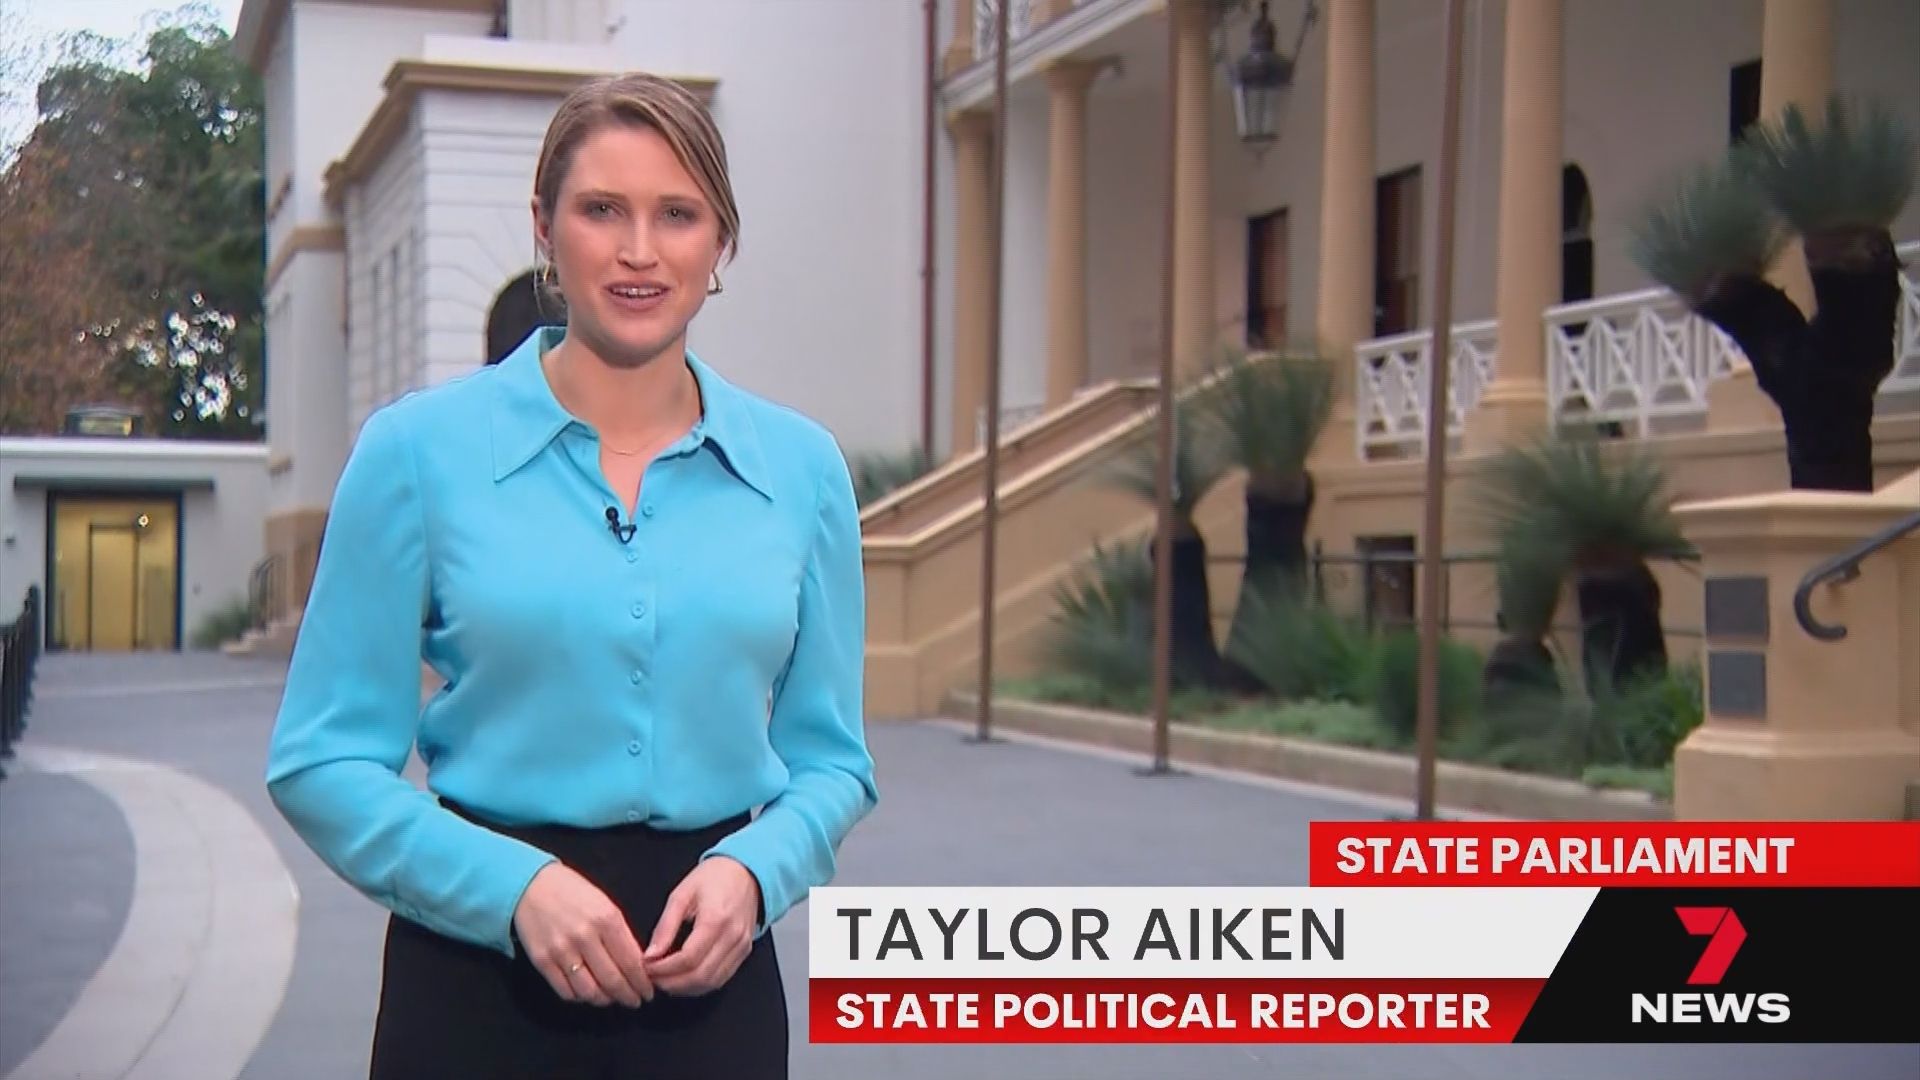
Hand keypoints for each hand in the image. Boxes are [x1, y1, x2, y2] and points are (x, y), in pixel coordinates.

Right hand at [512, 862, 654, 1007]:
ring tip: (611, 999)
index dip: (642, 983)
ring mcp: (561, 951)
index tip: (648, 992)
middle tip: (635, 1002)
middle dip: (628, 997)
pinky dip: (580, 998)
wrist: (531, 885)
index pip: (631, 963)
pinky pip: (566, 991)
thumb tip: (637, 965)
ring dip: (605, 1000)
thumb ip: (621, 934)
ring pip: (589, 992)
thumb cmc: (573, 892)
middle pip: (612, 981)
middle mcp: (585, 937)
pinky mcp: (542, 961)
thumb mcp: (605, 904)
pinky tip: (587, 993)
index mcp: (606, 919)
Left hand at [643, 857, 761, 995]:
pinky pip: (722, 978)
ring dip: (685, 988)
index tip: (646, 967)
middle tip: (652, 978)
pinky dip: (700, 984)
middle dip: (671, 983)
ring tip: (665, 980)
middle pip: (700, 976)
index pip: (688, 959)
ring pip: (712, 983)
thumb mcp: (682, 894)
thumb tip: (651, 954)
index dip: (663, 969)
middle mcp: (732, 937)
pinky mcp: (744, 952)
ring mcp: (741, 947)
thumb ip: (666, 926)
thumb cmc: (715, 877)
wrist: (746, 872)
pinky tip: (684, 978)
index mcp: (716, 920)